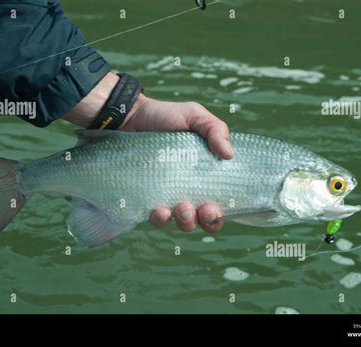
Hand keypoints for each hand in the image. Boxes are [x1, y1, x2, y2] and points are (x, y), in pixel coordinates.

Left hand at [63, 73, 233, 232]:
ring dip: (186, 221)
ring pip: (182, 222)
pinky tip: (159, 210)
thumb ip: (215, 129)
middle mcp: (189, 190)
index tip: (216, 207)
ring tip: (181, 208)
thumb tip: (230, 154)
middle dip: (207, 220)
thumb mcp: (194, 116)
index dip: (221, 213)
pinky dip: (161, 219)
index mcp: (205, 175)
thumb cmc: (165, 116)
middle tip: (203, 209)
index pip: (220, 203)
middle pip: (204, 219)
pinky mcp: (148, 199)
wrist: (130, 117)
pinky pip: (157, 218)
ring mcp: (168, 196)